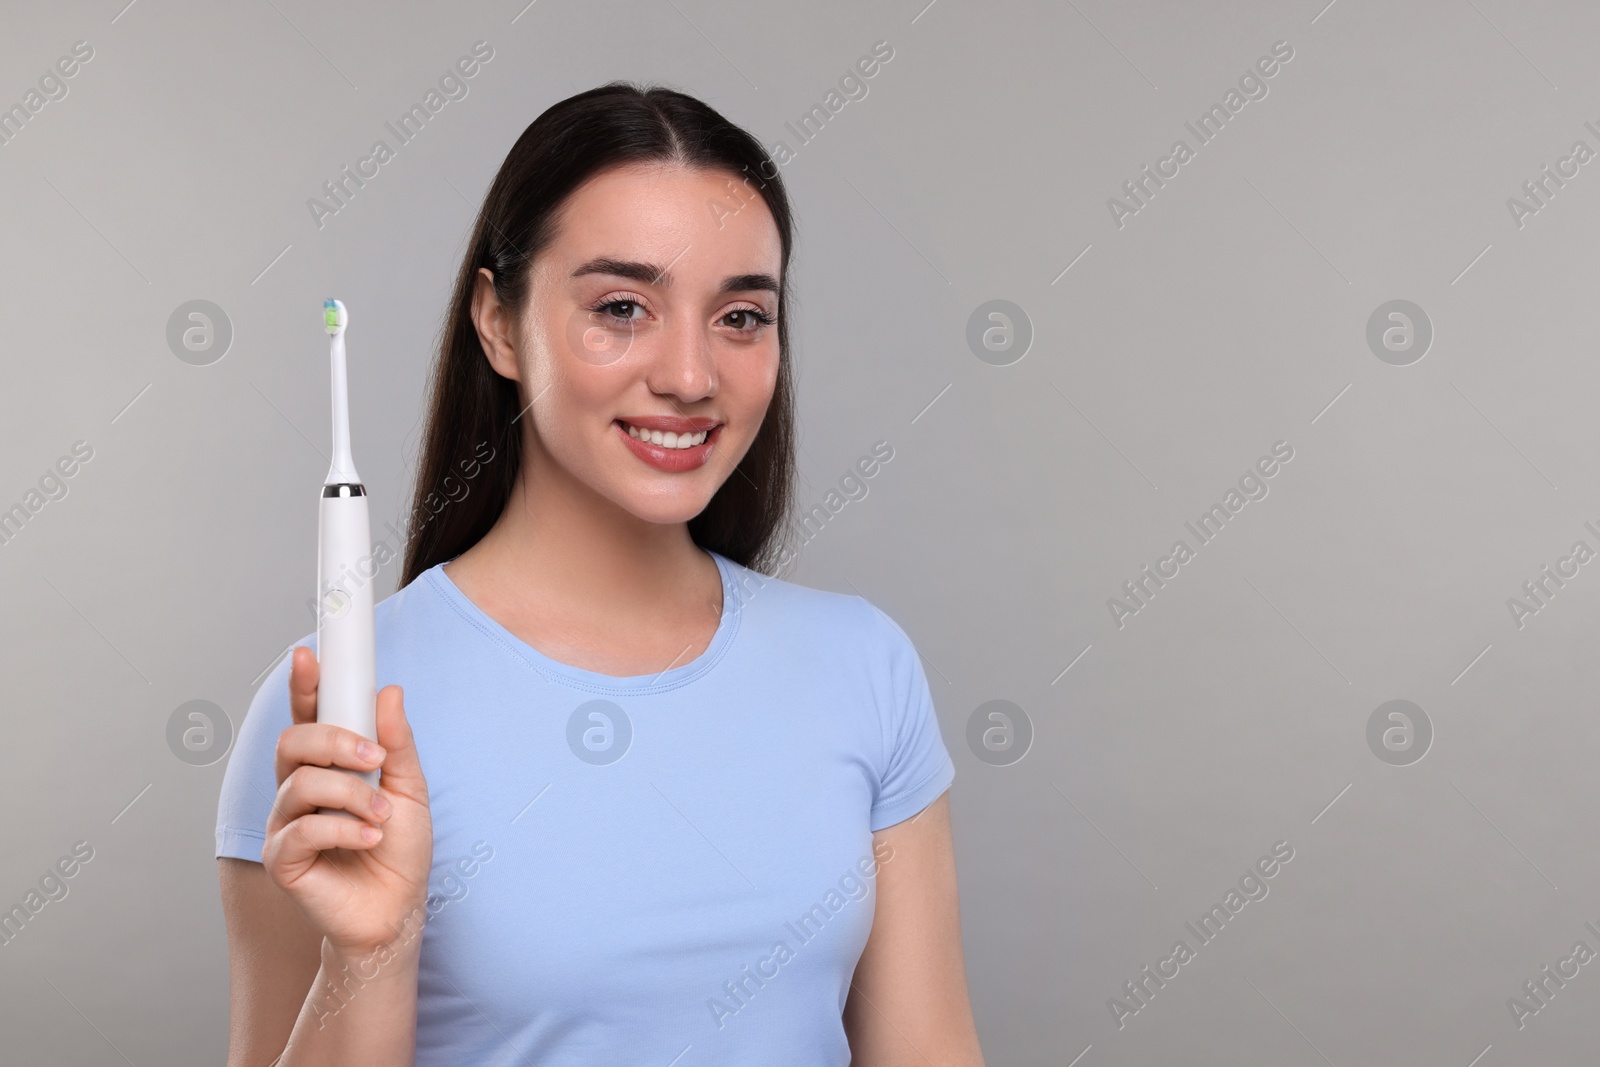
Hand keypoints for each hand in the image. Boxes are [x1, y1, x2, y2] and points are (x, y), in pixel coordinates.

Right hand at [261, 646, 433, 957]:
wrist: (397, 909)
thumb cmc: (399, 848)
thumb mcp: (410, 788)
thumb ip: (397, 743)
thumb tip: (389, 692)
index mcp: (327, 765)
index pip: (308, 716)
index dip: (304, 685)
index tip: (308, 654)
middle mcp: (298, 789)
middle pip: (292, 742)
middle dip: (333, 741)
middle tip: (374, 758)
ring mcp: (285, 823)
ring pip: (301, 784)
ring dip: (350, 795)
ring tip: (380, 817)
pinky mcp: (282, 859)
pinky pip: (301, 831)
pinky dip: (342, 830)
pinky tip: (368, 840)